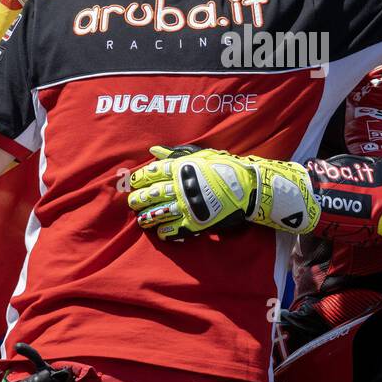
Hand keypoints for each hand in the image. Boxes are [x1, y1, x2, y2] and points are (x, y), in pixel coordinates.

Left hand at [127, 144, 318, 239]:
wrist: (248, 188)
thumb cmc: (223, 168)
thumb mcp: (200, 155)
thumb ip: (175, 153)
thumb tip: (153, 150)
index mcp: (181, 168)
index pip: (151, 173)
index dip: (139, 178)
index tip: (134, 182)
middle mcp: (181, 186)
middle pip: (150, 194)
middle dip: (138, 199)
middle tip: (133, 202)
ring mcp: (187, 206)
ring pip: (158, 213)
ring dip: (146, 217)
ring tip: (142, 218)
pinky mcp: (195, 223)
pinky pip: (172, 230)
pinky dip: (163, 232)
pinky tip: (160, 231)